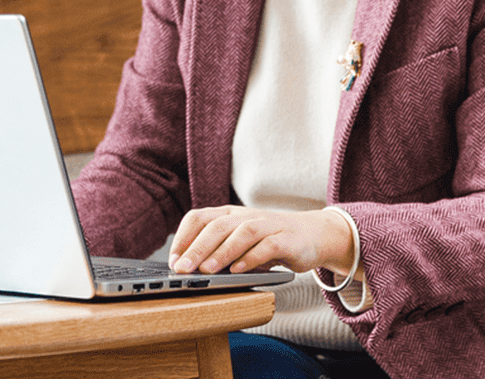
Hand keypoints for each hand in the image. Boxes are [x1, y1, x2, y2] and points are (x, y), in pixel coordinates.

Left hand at [168, 205, 354, 275]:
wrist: (311, 235)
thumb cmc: (268, 241)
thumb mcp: (239, 242)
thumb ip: (218, 251)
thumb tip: (188, 270)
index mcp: (229, 214)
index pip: (199, 217)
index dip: (184, 237)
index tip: (172, 260)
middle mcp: (245, 216)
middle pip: (217, 226)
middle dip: (197, 248)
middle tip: (182, 269)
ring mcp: (267, 225)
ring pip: (241, 233)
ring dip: (222, 252)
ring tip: (206, 270)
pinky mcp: (287, 239)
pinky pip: (268, 246)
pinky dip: (252, 258)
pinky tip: (239, 270)